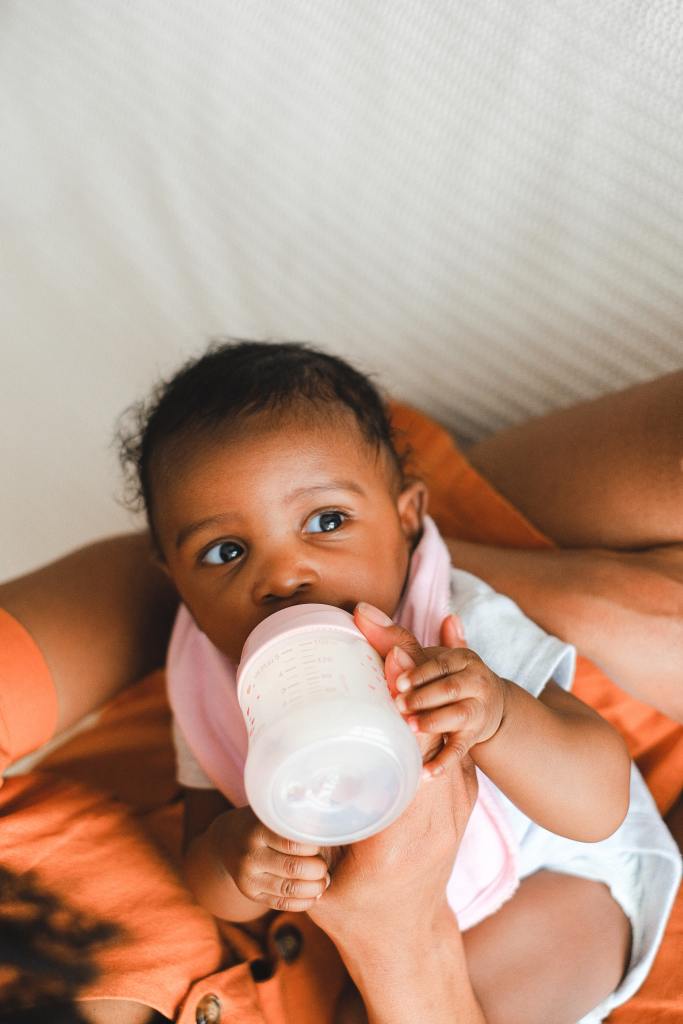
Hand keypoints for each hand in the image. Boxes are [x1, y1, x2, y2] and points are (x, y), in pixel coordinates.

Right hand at [213, 805, 329, 911]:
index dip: (314, 847)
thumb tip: (331, 822)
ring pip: (288, 889)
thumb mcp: (272, 813)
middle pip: (292, 868)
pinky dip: (302, 903)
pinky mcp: (249, 893)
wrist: (228, 840)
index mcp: (258, 830)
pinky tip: (314, 896)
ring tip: (324, 882)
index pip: (293, 843)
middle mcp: (250, 854)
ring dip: (313, 888)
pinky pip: (280, 904)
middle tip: (326, 867)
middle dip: (317, 870)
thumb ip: (295, 817)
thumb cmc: (261, 823)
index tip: (324, 845)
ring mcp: (247, 877)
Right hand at [308, 605, 477, 937]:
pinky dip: (445, 695)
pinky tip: (439, 655)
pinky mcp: (460, 790)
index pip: (417, 756)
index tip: (392, 660)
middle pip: (439, 728)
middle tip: (389, 629)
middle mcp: (443, 811)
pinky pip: (456, 732)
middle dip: (418, 678)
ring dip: (433, 681)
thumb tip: (268, 787)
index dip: (408, 705)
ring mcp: (459, 800)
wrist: (408, 937)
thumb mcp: (318, 879)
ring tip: (410, 632)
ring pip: (452, 725)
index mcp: (406, 834)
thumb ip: (296, 842)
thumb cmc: (354, 910)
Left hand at [394, 645, 507, 776]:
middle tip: (398, 706)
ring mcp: (476, 710)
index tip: (398, 681)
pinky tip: (424, 772)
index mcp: (461, 658)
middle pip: (450, 689)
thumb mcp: (430, 657)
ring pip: (458, 716)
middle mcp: (474, 681)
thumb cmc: (446, 675)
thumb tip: (362, 610)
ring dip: (433, 722)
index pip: (441, 663)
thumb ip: (396, 637)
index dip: (419, 672)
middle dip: (423, 698)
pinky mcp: (474, 736)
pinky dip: (442, 763)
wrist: (490, 703)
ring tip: (411, 728)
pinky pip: (459, 750)